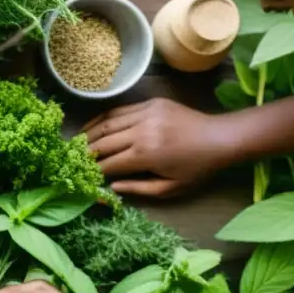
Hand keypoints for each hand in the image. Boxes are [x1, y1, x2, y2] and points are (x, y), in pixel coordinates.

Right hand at [83, 98, 230, 196]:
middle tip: (72, 159)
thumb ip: (139, 189)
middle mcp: (141, 131)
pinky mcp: (150, 103)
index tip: (82, 176)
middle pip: (103, 141)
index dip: (94, 171)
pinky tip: (94, 126)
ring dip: (89, 133)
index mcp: (146, 154)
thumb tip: (112, 187)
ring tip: (76, 142)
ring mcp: (145, 113)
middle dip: (85, 152)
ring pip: (107, 122)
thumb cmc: (198, 168)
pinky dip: (103, 119)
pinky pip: (119, 110)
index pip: (110, 163)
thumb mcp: (171, 188)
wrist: (221, 137)